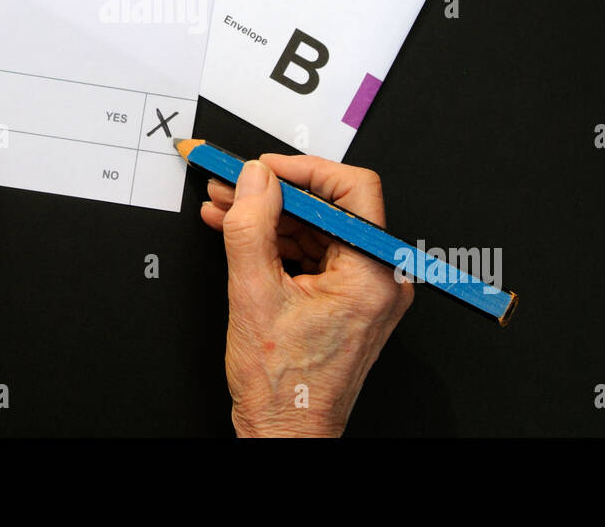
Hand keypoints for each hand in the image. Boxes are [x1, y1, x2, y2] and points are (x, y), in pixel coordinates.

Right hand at [200, 154, 412, 436]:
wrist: (284, 436)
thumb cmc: (284, 389)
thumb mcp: (254, 294)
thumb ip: (250, 227)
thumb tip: (253, 179)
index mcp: (373, 274)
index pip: (352, 190)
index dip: (302, 170)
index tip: (263, 168)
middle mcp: (380, 279)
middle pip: (331, 207)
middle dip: (275, 192)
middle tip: (232, 180)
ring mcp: (363, 290)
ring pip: (317, 228)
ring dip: (269, 215)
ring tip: (224, 205)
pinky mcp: (345, 299)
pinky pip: (313, 252)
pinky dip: (275, 240)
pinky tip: (238, 230)